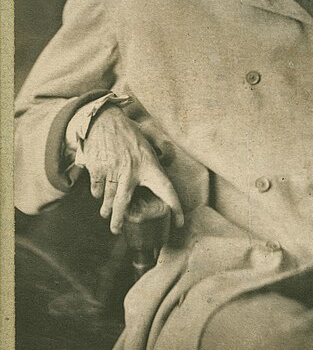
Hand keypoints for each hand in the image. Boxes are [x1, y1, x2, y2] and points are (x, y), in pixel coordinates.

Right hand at [82, 105, 183, 233]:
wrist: (102, 118)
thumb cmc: (128, 131)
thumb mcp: (147, 140)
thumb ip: (158, 153)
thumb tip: (166, 162)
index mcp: (149, 164)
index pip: (167, 189)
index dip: (176, 207)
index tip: (179, 222)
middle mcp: (131, 171)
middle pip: (124, 204)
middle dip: (119, 220)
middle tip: (116, 230)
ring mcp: (113, 171)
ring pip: (108, 199)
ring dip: (106, 209)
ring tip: (106, 214)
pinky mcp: (97, 169)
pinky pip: (96, 189)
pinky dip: (97, 193)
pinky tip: (100, 192)